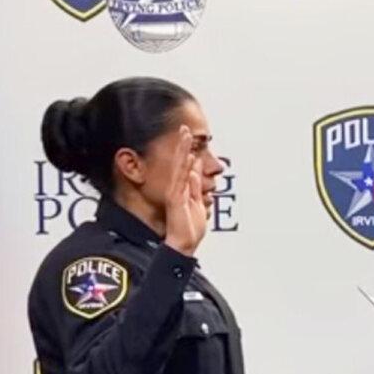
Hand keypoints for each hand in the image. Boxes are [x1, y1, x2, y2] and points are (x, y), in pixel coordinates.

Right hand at [164, 126, 207, 256]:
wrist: (183, 244)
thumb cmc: (189, 230)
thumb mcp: (198, 204)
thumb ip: (196, 188)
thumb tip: (196, 171)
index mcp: (184, 190)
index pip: (186, 166)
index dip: (187, 151)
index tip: (189, 136)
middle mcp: (178, 188)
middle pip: (181, 162)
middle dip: (183, 145)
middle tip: (184, 129)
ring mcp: (176, 192)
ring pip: (180, 166)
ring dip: (182, 149)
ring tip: (184, 133)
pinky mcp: (176, 198)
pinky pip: (181, 178)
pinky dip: (184, 166)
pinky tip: (188, 154)